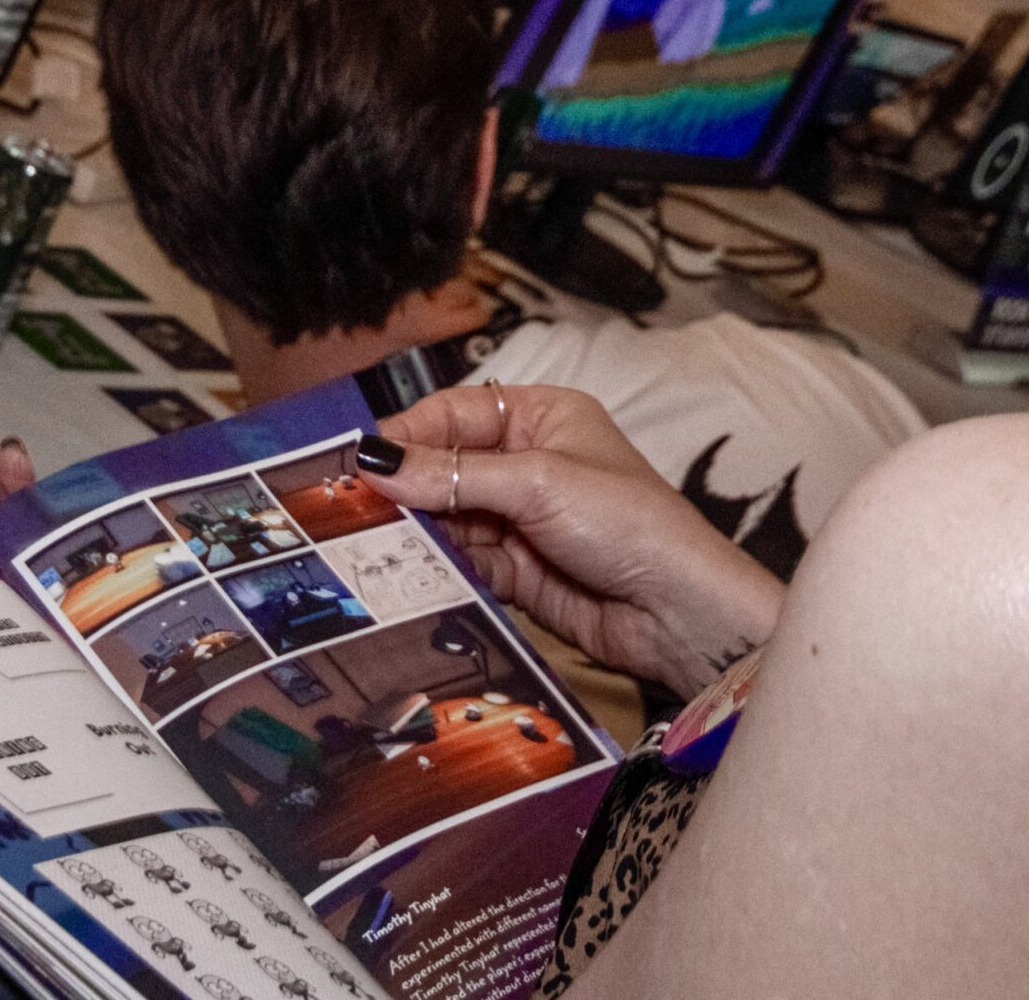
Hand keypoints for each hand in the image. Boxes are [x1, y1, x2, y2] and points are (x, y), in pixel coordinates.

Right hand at [361, 384, 783, 700]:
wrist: (678, 613)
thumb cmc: (629, 523)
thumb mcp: (538, 483)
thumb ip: (455, 474)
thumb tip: (378, 460)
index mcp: (541, 418)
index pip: (456, 414)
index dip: (409, 434)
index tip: (361, 459)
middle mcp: (527, 463)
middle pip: (444, 468)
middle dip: (404, 488)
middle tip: (350, 508)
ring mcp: (521, 520)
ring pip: (446, 519)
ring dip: (414, 533)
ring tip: (368, 544)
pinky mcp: (516, 573)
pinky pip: (460, 563)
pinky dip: (434, 569)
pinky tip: (404, 574)